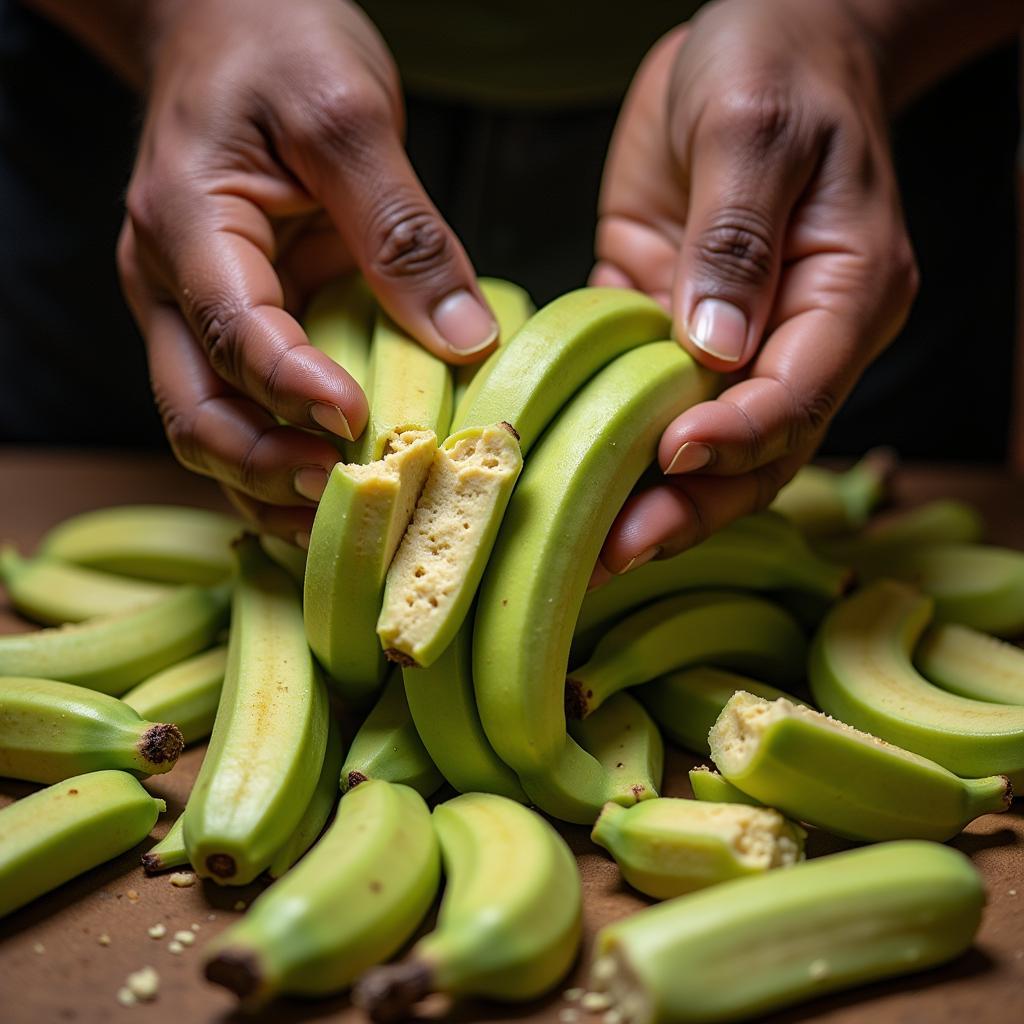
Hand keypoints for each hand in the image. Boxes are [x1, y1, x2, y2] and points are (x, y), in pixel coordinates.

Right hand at [118, 0, 496, 543]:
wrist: (226, 22)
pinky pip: (239, 412)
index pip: (231, 330)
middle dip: (269, 467)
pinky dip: (279, 461)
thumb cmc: (276, 44)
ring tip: (348, 522)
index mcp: (190, 225)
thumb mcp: (349, 113)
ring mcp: (191, 313)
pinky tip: (333, 491)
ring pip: (208, 431)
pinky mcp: (226, 326)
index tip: (356, 423)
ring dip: (271, 487)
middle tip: (352, 495)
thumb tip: (467, 341)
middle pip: (196, 413)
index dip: (291, 389)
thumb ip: (403, 228)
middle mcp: (172, 284)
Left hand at [591, 0, 917, 580]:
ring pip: (707, 449)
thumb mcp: (751, 128)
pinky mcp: (673, 329)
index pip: (800, 390)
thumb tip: (713, 349)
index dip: (740, 434)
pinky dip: (613, 450)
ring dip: (651, 503)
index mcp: (846, 290)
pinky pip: (647, 403)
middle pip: (759, 451)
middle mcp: (799, 334)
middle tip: (617, 551)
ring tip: (587, 552)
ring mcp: (737, 340)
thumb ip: (735, 238)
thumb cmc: (776, 63)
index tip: (673, 456)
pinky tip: (567, 484)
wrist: (767, 38)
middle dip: (691, 506)